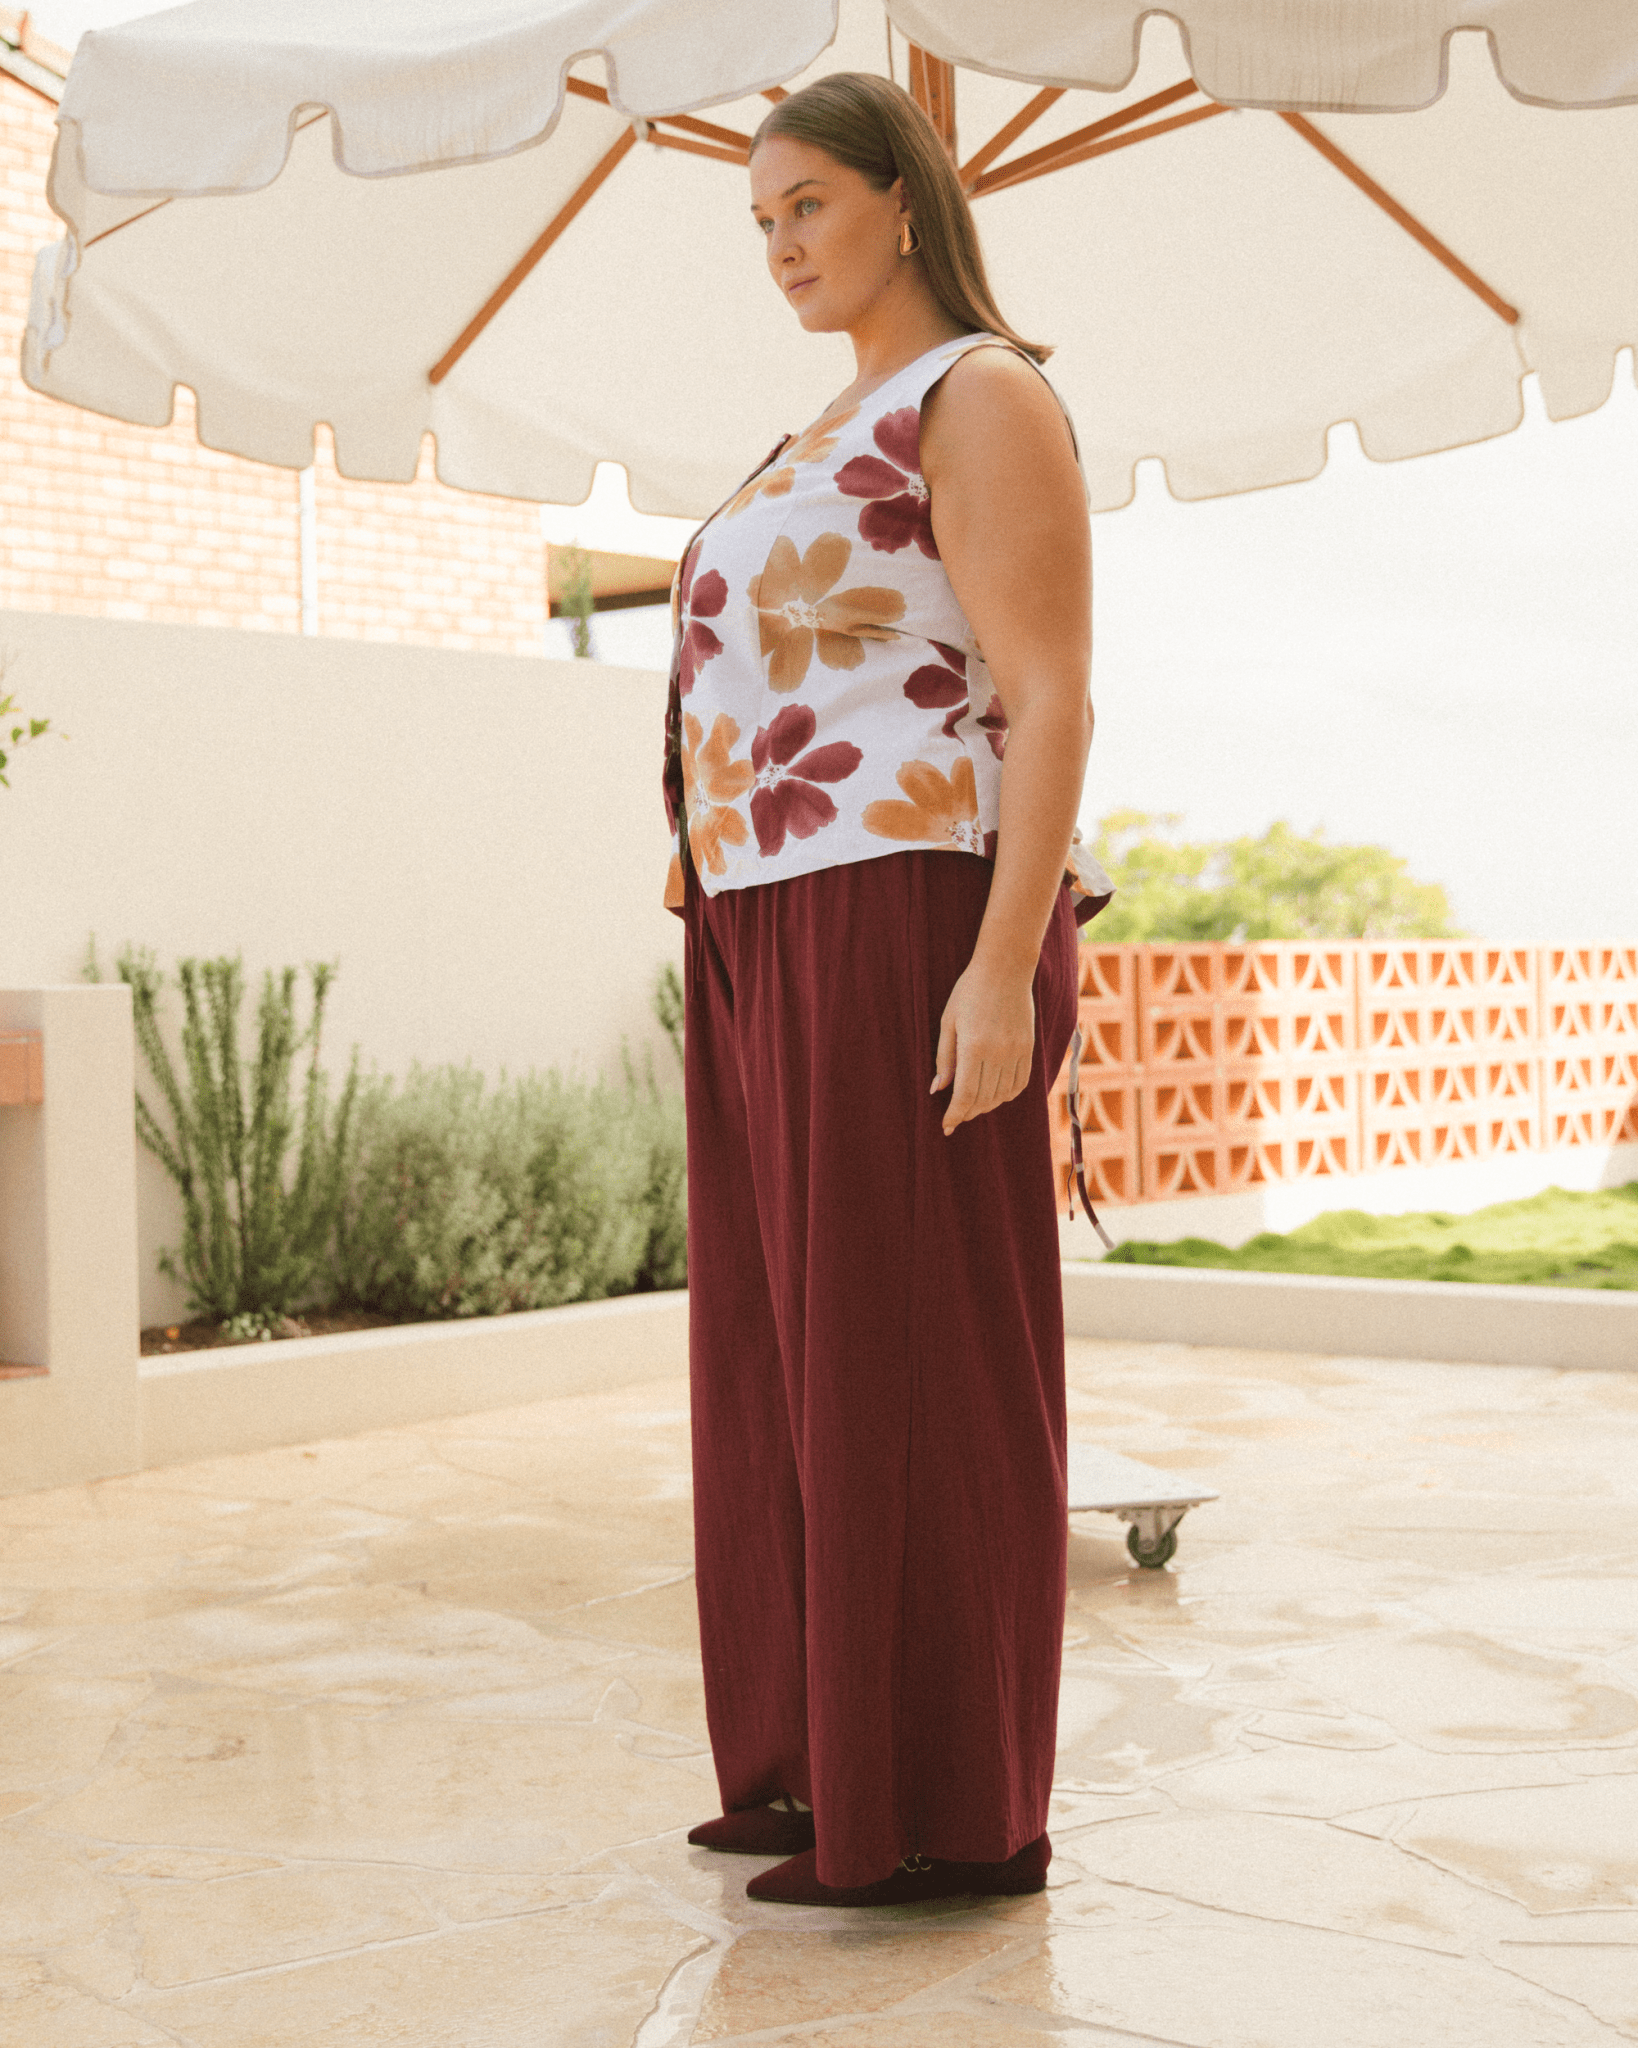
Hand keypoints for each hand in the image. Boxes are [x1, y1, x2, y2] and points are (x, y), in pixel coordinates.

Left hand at [930, 957, 1034, 1135]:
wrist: (1005, 968)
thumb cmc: (969, 991)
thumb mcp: (948, 1021)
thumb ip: (944, 1058)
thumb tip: (938, 1089)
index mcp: (974, 1047)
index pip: (965, 1094)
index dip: (955, 1114)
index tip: (947, 1126)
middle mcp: (998, 1053)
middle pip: (984, 1098)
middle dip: (968, 1112)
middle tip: (957, 1116)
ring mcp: (1017, 1051)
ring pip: (1002, 1094)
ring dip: (987, 1106)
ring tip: (974, 1106)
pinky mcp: (1029, 1047)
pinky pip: (1021, 1083)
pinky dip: (1007, 1095)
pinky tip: (995, 1095)